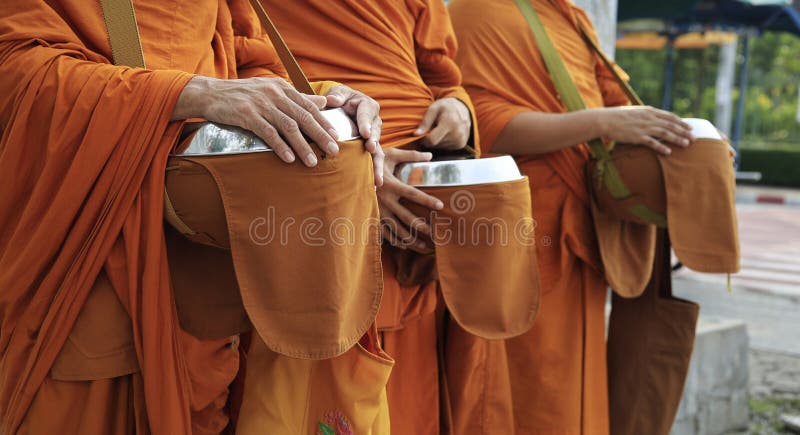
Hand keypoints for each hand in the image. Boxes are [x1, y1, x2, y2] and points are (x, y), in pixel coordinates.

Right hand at [173, 76, 337, 166]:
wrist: (209, 93)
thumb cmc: (243, 94)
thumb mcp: (271, 90)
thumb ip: (298, 97)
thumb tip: (324, 101)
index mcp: (282, 87)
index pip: (309, 106)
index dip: (324, 122)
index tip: (336, 136)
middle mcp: (274, 93)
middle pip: (303, 117)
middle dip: (320, 135)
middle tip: (334, 150)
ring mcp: (260, 104)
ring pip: (288, 127)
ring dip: (302, 146)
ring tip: (313, 161)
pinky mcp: (246, 114)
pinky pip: (267, 133)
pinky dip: (280, 146)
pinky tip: (289, 158)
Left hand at [324, 85, 384, 185]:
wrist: (343, 105)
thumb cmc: (340, 98)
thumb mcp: (338, 93)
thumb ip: (336, 96)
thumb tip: (332, 100)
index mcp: (367, 106)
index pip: (367, 114)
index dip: (366, 123)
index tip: (365, 133)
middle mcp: (374, 121)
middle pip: (375, 132)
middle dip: (374, 141)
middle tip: (370, 148)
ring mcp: (373, 136)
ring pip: (378, 149)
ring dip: (378, 162)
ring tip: (377, 176)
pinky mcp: (370, 147)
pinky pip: (375, 159)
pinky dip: (375, 171)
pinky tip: (376, 184)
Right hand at [378, 148, 443, 249]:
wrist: (349, 172)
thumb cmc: (372, 162)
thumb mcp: (391, 155)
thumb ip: (411, 155)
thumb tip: (430, 155)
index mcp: (390, 185)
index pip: (413, 194)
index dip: (427, 200)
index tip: (440, 205)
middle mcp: (384, 200)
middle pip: (406, 217)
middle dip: (421, 226)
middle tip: (434, 233)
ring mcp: (377, 210)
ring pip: (395, 229)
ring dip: (410, 239)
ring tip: (423, 245)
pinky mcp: (371, 216)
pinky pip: (383, 232)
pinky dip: (394, 241)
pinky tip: (404, 245)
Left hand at [414, 97, 471, 149]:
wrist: (463, 108)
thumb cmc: (445, 107)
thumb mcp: (434, 109)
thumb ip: (425, 122)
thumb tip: (416, 134)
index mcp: (450, 123)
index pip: (432, 140)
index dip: (425, 138)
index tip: (424, 132)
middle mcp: (457, 133)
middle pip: (435, 144)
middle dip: (431, 139)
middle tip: (433, 128)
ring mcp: (460, 140)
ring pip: (440, 147)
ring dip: (437, 140)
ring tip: (440, 129)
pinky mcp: (461, 144)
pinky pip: (446, 148)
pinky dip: (443, 142)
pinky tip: (446, 133)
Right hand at [596, 106, 693, 154]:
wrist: (605, 119)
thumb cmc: (618, 116)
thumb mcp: (635, 112)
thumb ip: (646, 115)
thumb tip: (654, 120)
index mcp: (649, 111)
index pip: (670, 116)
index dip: (681, 122)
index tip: (690, 128)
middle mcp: (649, 118)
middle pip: (671, 125)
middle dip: (684, 132)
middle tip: (694, 139)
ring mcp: (643, 127)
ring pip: (665, 133)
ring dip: (677, 139)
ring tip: (686, 145)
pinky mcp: (637, 136)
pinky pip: (652, 142)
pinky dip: (661, 147)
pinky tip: (668, 152)